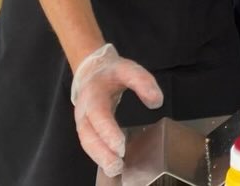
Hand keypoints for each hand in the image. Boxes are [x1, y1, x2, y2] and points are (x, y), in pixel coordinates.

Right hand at [70, 43, 162, 177]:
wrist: (91, 72)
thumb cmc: (111, 72)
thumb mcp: (128, 69)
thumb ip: (143, 82)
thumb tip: (156, 101)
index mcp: (93, 95)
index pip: (98, 115)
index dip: (108, 132)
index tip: (121, 145)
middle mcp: (83, 111)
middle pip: (88, 136)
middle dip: (102, 152)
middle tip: (118, 165)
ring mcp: (82, 122)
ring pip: (87, 143)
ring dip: (100, 158)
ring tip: (115, 169)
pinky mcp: (86, 129)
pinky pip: (90, 144)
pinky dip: (99, 156)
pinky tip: (111, 164)